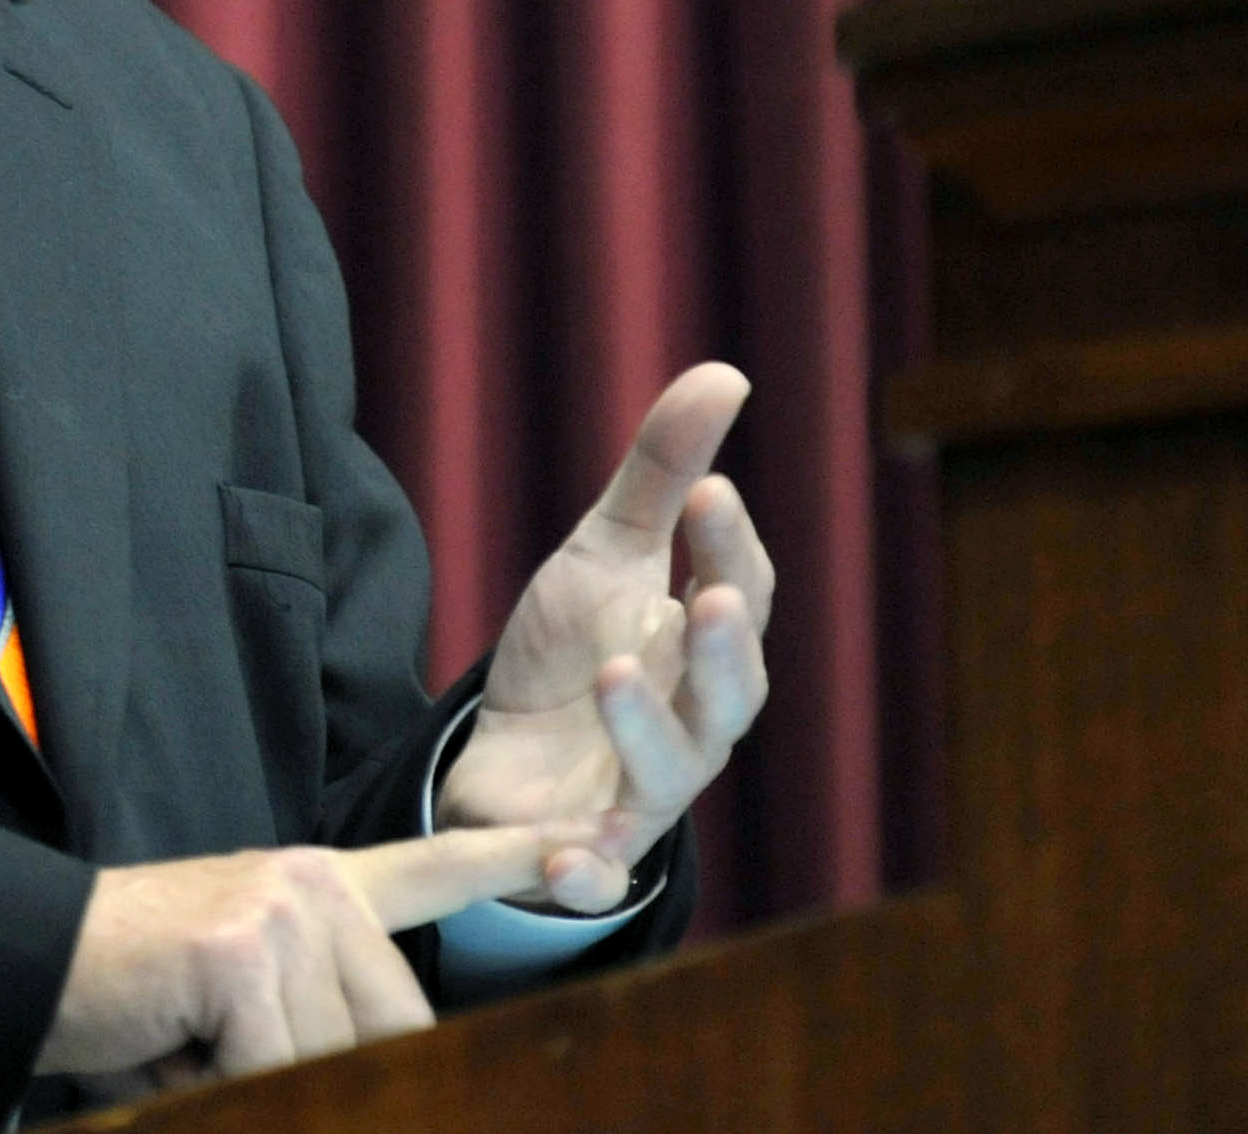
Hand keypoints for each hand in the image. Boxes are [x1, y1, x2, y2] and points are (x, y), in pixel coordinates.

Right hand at [35, 822, 598, 1090]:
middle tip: (223, 1048)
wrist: (27, 958)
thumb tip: (394, 1069)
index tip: (596, 852)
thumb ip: (322, 1020)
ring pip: (337, 1062)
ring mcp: (285, 910)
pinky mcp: (246, 951)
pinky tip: (172, 1049)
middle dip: (323, 1073)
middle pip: (395, 1030)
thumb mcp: (247, 1004)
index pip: (433, 867)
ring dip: (261, 1082)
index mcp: (319, 886)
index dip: (514, 860)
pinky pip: (277, 1069)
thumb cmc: (135, 1001)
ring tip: (190, 1048)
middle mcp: (315, 885)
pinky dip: (225, 1086)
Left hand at [437, 362, 774, 909]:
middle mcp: (692, 724)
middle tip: (707, 598)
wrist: (508, 752)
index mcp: (703, 649)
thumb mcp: (606, 550)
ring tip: (619, 672)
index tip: (712, 492)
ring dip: (649, 730)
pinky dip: (586, 874)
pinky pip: (595, 872)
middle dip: (721, 649)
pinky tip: (569, 861)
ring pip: (667, 774)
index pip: (739, 596)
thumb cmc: (577, 646)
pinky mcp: (582, 846)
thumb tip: (726, 373)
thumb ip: (661, 472)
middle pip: (727, 694)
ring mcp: (640, 791)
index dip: (731, 550)